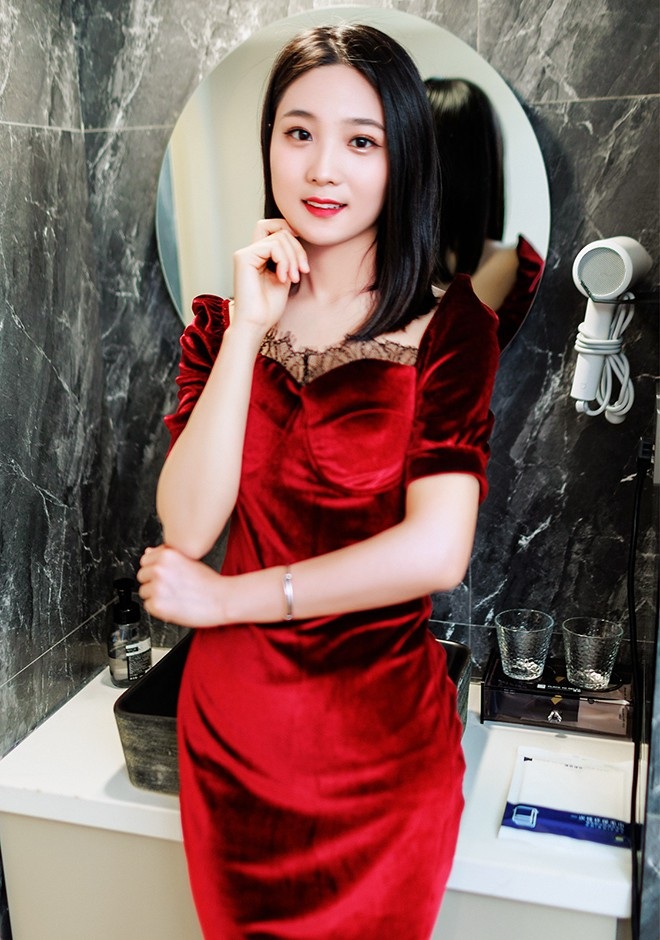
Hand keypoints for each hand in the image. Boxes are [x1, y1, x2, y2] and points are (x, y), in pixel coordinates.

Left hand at [137, 544, 227, 627]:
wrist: (221, 599)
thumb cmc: (209, 582)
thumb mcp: (189, 560)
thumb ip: (166, 556)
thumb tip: (148, 552)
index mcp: (167, 555)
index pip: (145, 560)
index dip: (155, 568)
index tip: (166, 575)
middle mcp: (160, 569)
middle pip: (142, 576)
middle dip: (153, 582)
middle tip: (171, 587)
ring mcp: (157, 587)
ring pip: (144, 592)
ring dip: (155, 596)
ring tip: (174, 596)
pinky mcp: (157, 605)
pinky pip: (148, 606)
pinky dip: (158, 608)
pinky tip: (173, 605)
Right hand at [232, 219, 308, 333]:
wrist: (256, 324)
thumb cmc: (269, 307)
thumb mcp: (286, 275)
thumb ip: (288, 256)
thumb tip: (297, 232)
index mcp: (259, 256)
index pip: (276, 228)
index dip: (292, 234)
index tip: (303, 259)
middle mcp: (250, 252)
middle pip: (280, 230)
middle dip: (297, 248)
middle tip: (302, 271)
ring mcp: (245, 253)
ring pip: (279, 237)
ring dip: (293, 257)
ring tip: (293, 278)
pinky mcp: (243, 257)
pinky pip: (273, 245)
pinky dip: (284, 260)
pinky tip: (282, 278)